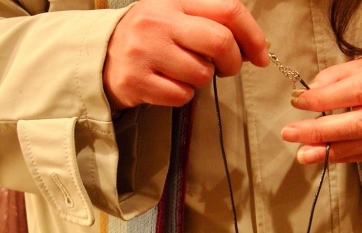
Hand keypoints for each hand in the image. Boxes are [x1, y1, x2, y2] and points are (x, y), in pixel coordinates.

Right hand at [103, 0, 268, 108]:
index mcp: (174, 2)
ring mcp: (145, 52)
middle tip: (226, 69)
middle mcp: (159, 22)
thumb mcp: (175, 16)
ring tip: (183, 72)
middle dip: (233, 63)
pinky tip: (167, 84)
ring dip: (202, 80)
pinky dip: (183, 95)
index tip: (262, 56)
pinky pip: (182, 95)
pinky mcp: (137, 81)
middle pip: (221, 43)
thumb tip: (254, 48)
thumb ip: (211, 24)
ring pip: (202, 74)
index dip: (253, 35)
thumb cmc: (149, 38)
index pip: (229, 10)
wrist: (100, 56)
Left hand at [281, 56, 361, 163]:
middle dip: (320, 131)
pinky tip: (323, 156)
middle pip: (359, 123)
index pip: (355, 91)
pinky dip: (344, 157)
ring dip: (328, 151)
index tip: (297, 102)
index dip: (323, 99)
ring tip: (302, 153)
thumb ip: (336, 77)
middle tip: (290, 133)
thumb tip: (309, 92)